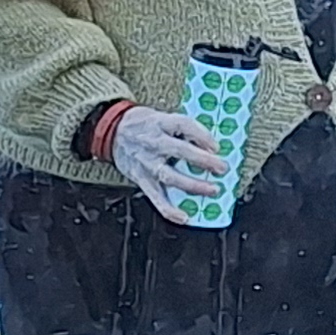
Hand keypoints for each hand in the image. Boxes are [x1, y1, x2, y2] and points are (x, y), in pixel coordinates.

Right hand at [110, 107, 230, 210]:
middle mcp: (153, 143)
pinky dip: (170, 210)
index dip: (202, 135)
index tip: (217, 146)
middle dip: (203, 161)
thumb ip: (184, 130)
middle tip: (222, 168)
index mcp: (160, 123)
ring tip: (212, 190)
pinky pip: (156, 198)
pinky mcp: (142, 180)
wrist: (113, 132)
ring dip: (194, 185)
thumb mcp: (163, 118)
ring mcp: (147, 163)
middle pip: (180, 151)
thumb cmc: (145, 126)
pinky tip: (184, 216)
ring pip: (171, 177)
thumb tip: (212, 146)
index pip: (183, 125)